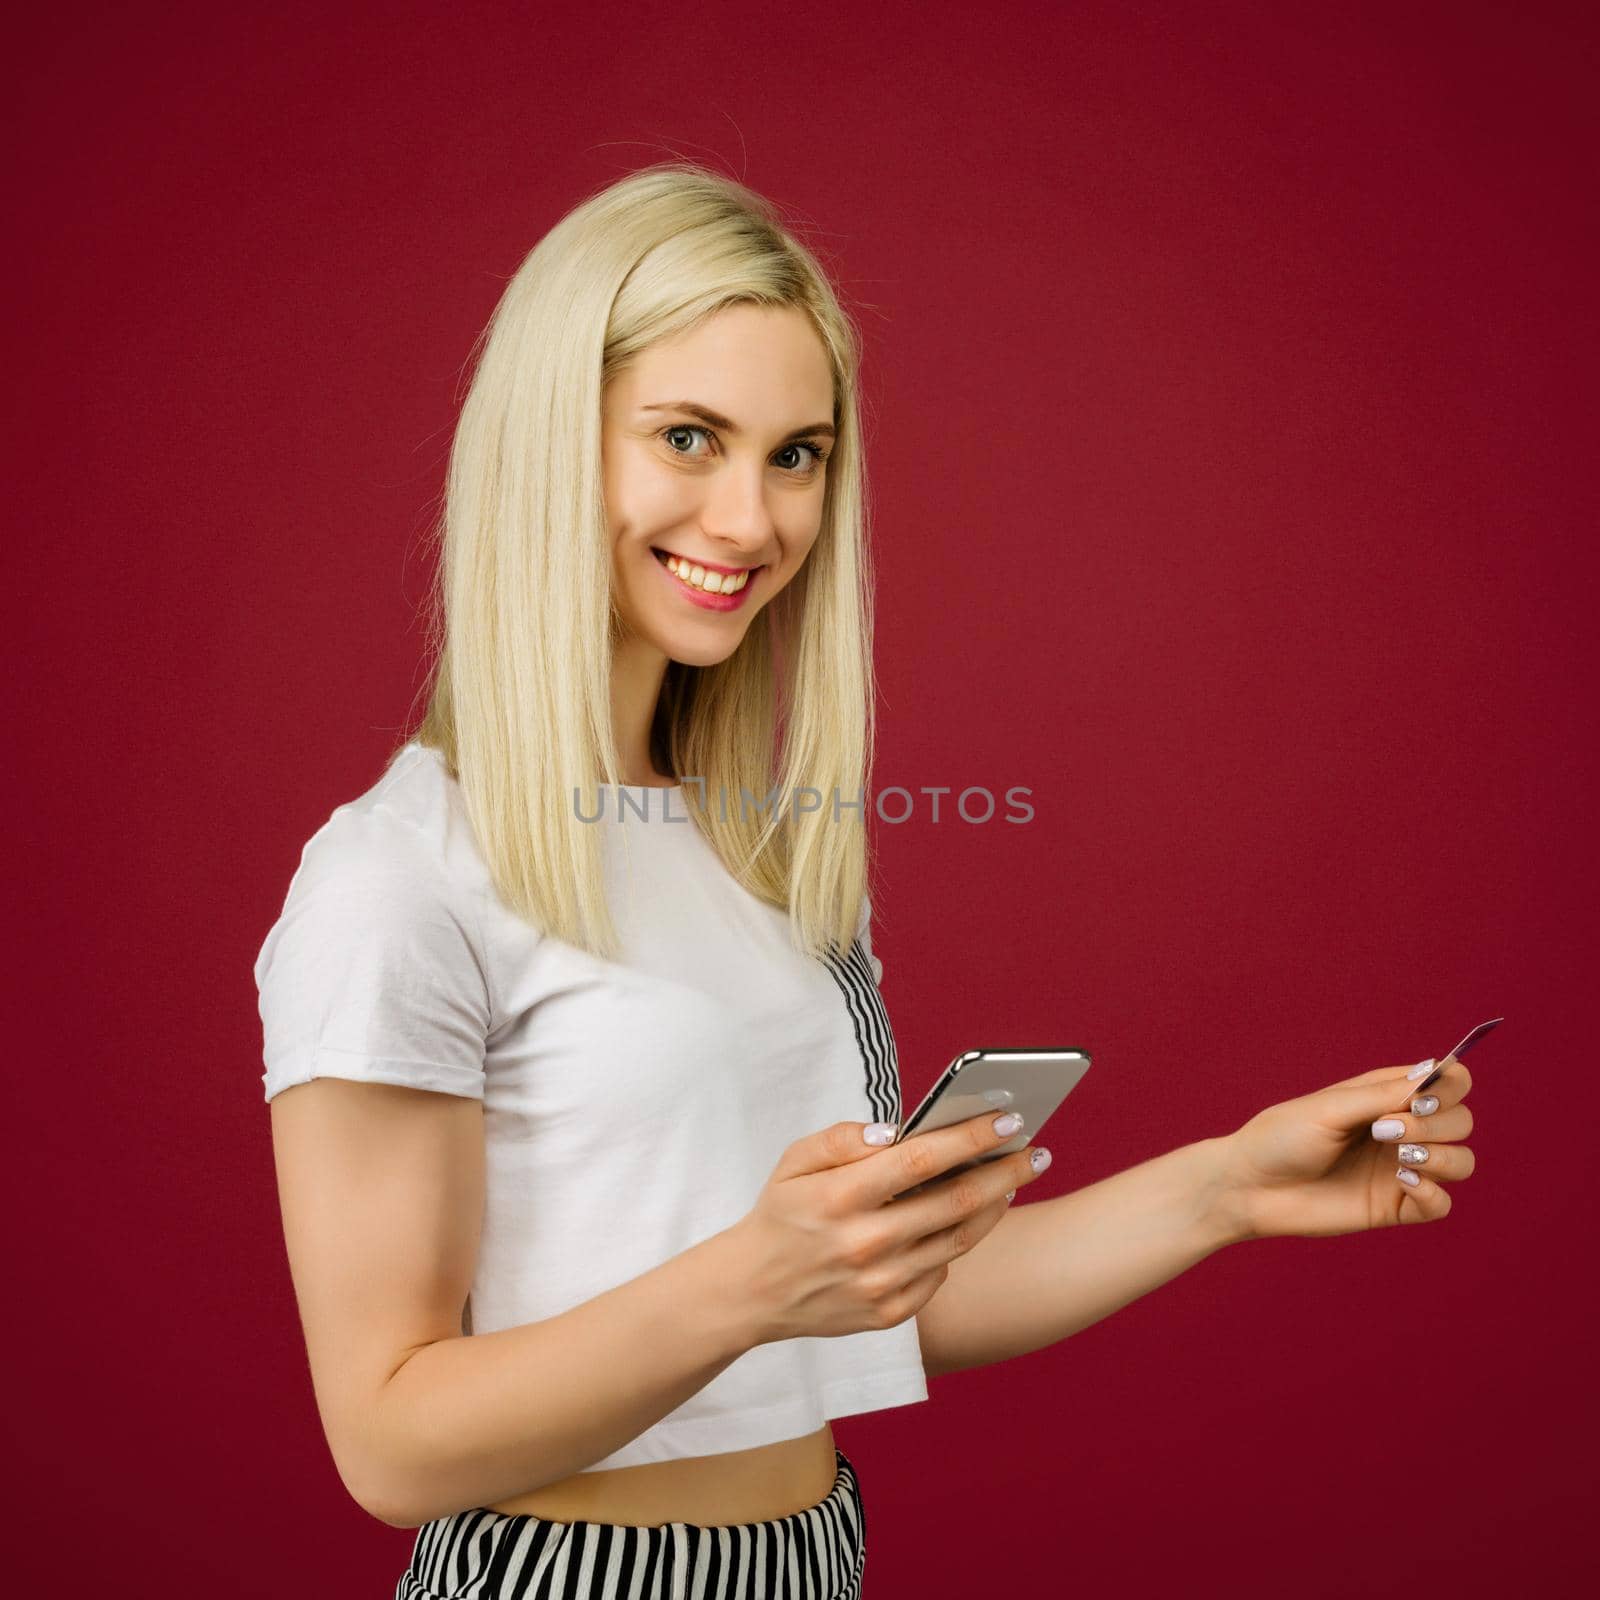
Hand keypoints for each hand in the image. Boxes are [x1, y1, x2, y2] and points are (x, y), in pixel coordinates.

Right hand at [728, 1109, 1049, 1344]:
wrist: (752, 1291)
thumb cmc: (781, 1213)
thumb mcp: (794, 1160)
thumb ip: (843, 1138)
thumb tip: (899, 1133)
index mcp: (841, 1197)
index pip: (922, 1158)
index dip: (971, 1137)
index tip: (1008, 1118)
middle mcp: (865, 1242)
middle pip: (956, 1201)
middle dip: (1005, 1172)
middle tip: (1036, 1152)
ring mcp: (880, 1283)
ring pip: (958, 1239)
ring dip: (995, 1207)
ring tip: (1013, 1181)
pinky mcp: (888, 1314)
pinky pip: (940, 1273)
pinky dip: (957, 1243)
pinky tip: (967, 1220)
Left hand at [1218, 1055, 1476, 1240]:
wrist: (1249, 1187)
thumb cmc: (1281, 1138)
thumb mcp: (1330, 1109)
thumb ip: (1384, 1095)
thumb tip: (1436, 1072)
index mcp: (1386, 1095)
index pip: (1449, 1082)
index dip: (1450, 1086)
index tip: (1420, 1099)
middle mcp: (1401, 1129)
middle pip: (1462, 1121)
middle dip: (1439, 1124)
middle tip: (1386, 1131)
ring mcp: (1400, 1168)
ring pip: (1461, 1162)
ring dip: (1444, 1158)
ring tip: (1401, 1158)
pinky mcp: (1395, 1205)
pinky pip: (1442, 1205)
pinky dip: (1433, 1194)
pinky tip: (1403, 1183)